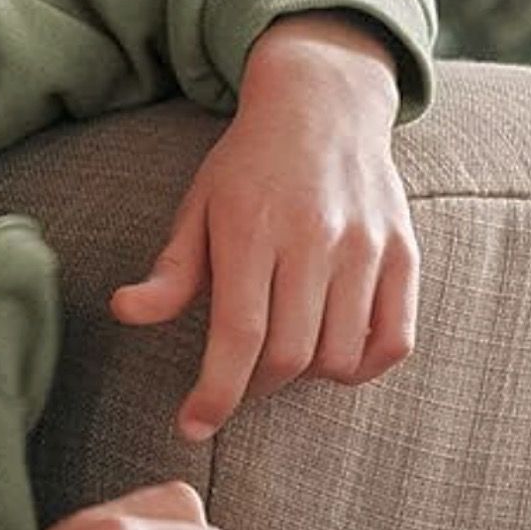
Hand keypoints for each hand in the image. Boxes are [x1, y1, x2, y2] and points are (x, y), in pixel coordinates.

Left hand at [111, 11, 417, 440]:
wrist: (323, 104)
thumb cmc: (250, 165)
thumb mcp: (199, 206)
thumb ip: (172, 269)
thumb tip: (126, 312)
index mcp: (252, 228)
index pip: (238, 335)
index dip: (216, 393)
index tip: (193, 426)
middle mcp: (314, 238)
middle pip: (288, 355)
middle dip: (255, 387)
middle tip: (239, 376)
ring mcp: (366, 246)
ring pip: (340, 357)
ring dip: (306, 375)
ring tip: (285, 350)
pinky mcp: (404, 253)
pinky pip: (394, 341)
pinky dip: (363, 365)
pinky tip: (335, 350)